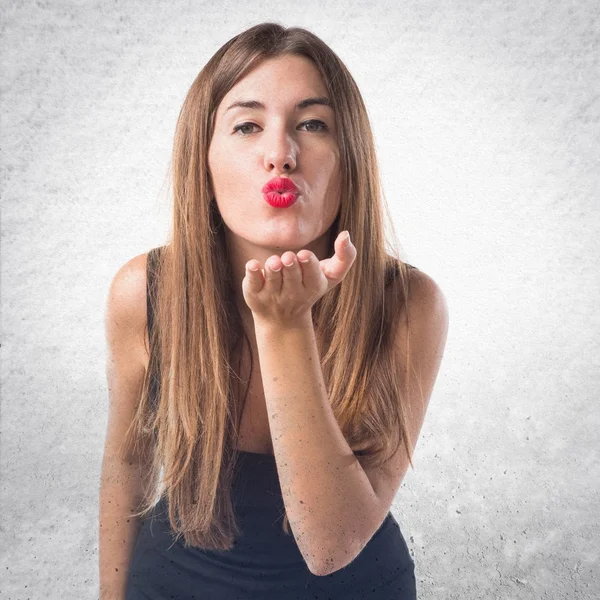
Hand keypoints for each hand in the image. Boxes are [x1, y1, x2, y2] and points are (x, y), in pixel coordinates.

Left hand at [242, 231, 356, 326]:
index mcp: (314, 286)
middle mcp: (293, 294)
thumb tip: (346, 234)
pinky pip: (252, 283)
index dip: (308, 265)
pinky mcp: (254, 295)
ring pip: (272, 278)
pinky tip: (252, 264)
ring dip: (273, 267)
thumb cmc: (310, 286)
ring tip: (274, 262)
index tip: (304, 255)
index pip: (312, 275)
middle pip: (292, 275)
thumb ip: (346, 256)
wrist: (282, 319)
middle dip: (290, 264)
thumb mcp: (332, 275)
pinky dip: (252, 272)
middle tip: (288, 257)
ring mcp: (273, 295)